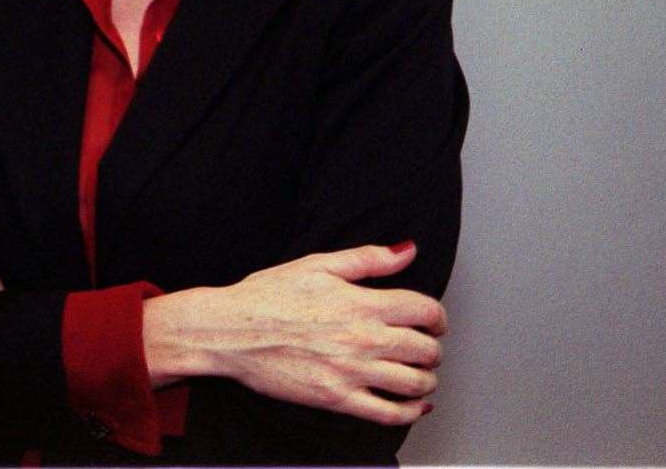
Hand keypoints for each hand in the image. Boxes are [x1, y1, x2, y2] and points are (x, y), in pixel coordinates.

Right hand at [144, 242, 445, 425]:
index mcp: (360, 303)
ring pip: (415, 383)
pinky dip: (411, 411)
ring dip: (426, 378)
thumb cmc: (266, 296)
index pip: (425, 311)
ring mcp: (351, 372)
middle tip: (423, 345)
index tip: (433, 320)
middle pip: (427, 349)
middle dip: (432, 347)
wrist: (228, 331)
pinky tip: (413, 404)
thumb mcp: (316, 265)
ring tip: (418, 372)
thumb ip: (367, 258)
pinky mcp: (337, 399)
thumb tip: (407, 251)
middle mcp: (362, 339)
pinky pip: (390, 414)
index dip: (437, 316)